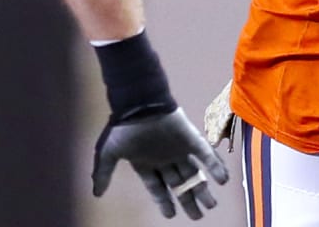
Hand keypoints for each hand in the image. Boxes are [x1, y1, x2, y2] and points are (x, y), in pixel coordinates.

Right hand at [93, 107, 230, 219]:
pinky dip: (215, 167)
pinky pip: (206, 155)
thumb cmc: (122, 127)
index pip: (158, 187)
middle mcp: (165, 159)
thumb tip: (96, 194)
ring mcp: (179, 149)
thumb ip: (103, 173)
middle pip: (179, 184)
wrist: (138, 103)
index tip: (171, 215)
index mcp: (147, 164)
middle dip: (188, 200)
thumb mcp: (107, 153)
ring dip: (203, 189)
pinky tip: (223, 180)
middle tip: (198, 216)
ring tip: (211, 205)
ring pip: (194, 173)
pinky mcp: (191, 139)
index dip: (164, 201)